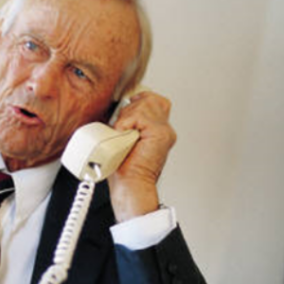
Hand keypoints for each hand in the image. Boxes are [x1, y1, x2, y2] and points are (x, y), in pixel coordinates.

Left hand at [106, 90, 176, 221]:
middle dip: (130, 109)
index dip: (136, 103)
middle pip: (149, 99)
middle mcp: (165, 130)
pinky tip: (123, 134)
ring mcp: (164, 131)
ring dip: (127, 116)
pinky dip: (127, 122)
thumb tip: (119, 107)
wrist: (130, 185)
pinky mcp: (160, 133)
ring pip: (145, 103)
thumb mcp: (125, 138)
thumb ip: (128, 122)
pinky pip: (140, 115)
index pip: (153, 100)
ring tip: (122, 133)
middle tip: (121, 128)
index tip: (123, 118)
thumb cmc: (124, 169)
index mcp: (159, 130)